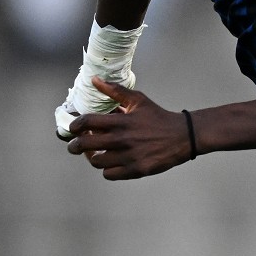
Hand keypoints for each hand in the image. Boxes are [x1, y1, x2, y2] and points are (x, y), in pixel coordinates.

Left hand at [65, 77, 191, 178]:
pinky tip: (111, 163)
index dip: (74, 126)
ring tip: (95, 154)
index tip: (73, 129)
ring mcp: (129, 156)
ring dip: (92, 158)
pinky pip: (109, 174)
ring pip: (96, 162)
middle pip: (85, 145)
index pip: (86, 122)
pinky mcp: (136, 170)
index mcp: (121, 121)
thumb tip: (95, 80)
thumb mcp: (138, 100)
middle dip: (75, 146)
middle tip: (75, 146)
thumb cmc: (158, 118)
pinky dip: (107, 170)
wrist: (183, 136)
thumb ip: (115, 91)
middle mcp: (122, 140)